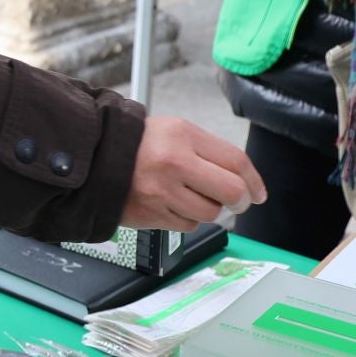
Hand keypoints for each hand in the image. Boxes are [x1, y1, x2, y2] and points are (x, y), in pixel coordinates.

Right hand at [119, 116, 266, 229]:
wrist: (96, 158)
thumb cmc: (139, 145)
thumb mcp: (175, 131)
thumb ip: (209, 152)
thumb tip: (245, 181)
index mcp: (183, 135)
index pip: (235, 161)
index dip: (254, 181)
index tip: (258, 193)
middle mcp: (174, 162)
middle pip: (231, 192)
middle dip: (241, 201)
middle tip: (239, 203)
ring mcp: (162, 191)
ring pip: (211, 213)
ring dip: (211, 210)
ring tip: (195, 197)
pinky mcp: (152, 214)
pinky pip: (188, 225)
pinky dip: (188, 218)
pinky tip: (174, 204)